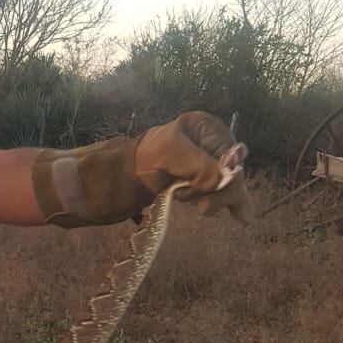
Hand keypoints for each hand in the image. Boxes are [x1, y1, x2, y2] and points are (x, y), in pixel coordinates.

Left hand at [32, 111, 252, 226]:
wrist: (100, 185)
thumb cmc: (127, 167)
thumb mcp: (167, 159)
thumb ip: (198, 165)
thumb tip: (226, 180)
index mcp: (200, 126)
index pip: (232, 155)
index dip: (227, 179)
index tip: (210, 199)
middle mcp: (203, 141)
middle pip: (232, 170)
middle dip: (221, 191)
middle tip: (203, 211)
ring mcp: (197, 161)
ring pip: (224, 184)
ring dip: (214, 199)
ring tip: (195, 208)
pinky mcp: (188, 180)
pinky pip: (215, 192)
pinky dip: (221, 203)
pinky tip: (241, 216)